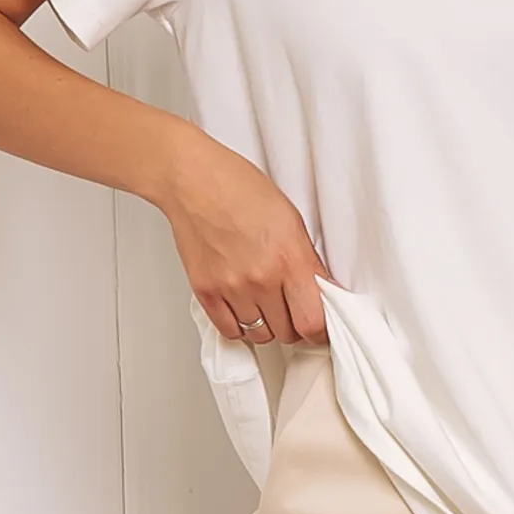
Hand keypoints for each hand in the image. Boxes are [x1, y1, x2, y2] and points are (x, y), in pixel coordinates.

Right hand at [161, 130, 329, 344]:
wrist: (194, 179)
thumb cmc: (239, 189)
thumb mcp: (291, 220)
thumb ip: (306, 261)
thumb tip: (319, 292)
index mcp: (289, 258)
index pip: (313, 321)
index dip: (320, 330)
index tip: (319, 327)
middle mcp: (262, 278)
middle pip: (288, 332)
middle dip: (294, 324)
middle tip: (290, 308)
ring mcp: (232, 288)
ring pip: (261, 334)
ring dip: (267, 325)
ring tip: (265, 303)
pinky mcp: (206, 292)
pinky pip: (230, 331)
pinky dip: (240, 325)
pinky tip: (243, 308)